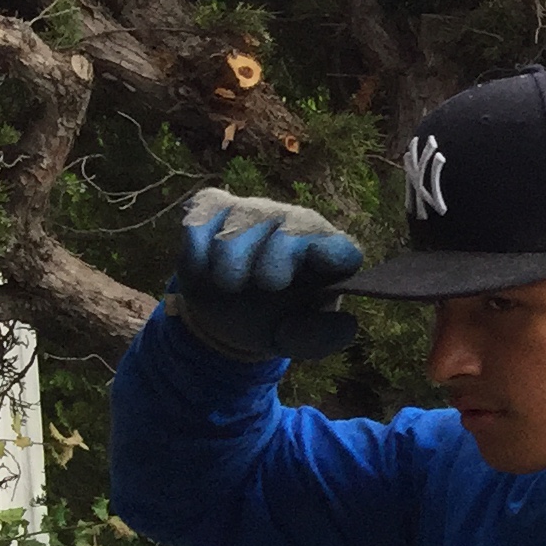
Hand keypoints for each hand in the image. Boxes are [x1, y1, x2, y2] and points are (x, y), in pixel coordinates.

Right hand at [165, 187, 364, 363]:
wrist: (225, 315)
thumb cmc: (273, 322)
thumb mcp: (296, 339)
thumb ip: (321, 337)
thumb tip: (349, 324)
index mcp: (328, 257)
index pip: (340, 248)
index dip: (330, 253)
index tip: (312, 266)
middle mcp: (296, 224)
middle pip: (293, 226)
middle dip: (275, 256)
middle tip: (265, 284)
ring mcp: (256, 211)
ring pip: (242, 221)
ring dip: (230, 260)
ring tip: (230, 283)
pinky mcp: (215, 206)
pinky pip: (201, 221)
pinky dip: (196, 253)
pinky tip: (203, 270)